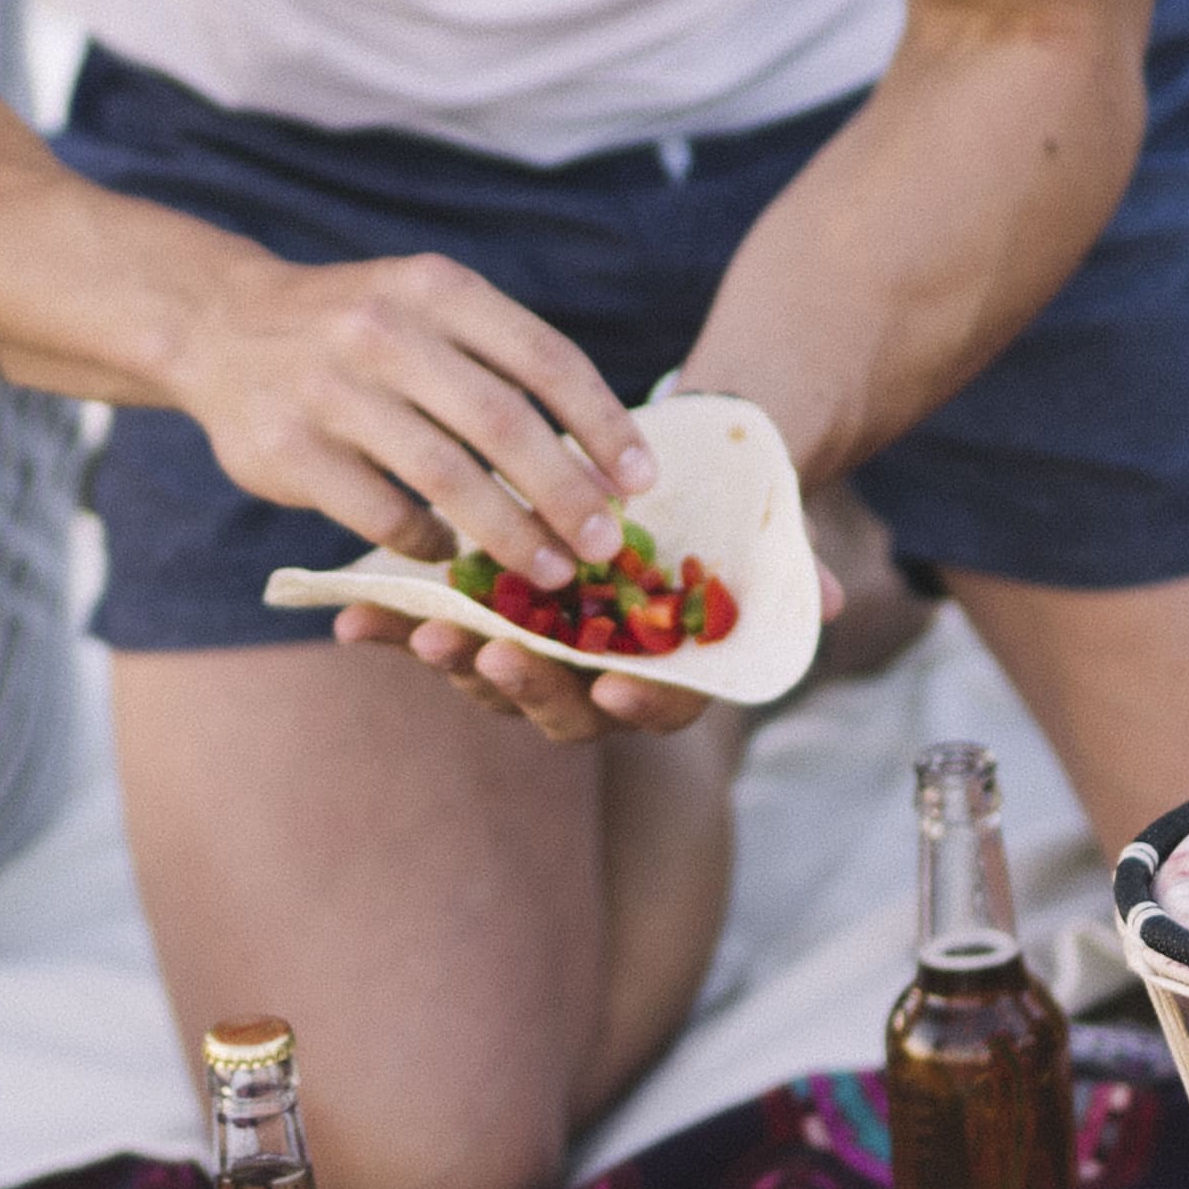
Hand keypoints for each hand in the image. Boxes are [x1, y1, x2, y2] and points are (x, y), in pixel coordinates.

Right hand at [178, 238, 650, 580]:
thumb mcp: (424, 307)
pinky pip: (382, 514)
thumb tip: (606, 458)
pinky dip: (427, 541)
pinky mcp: (291, 451)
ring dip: (510, 534)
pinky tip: (445, 550)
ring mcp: (331, 391)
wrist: (218, 325)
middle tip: (607, 546)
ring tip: (550, 573)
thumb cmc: (353, 328)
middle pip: (503, 423)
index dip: (603, 426)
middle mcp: (384, 330)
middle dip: (567, 493)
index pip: (544, 359)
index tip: (642, 481)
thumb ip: (500, 363)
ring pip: (447, 478)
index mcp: (436, 288)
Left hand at [350, 527, 852, 751]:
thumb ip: (790, 572)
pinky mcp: (473, 629)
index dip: (641, 700)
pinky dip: (393, 629)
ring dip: (452, 659)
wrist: (653, 482)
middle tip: (493, 655)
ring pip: (490, 677)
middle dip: (524, 683)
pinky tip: (350, 619)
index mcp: (666, 672)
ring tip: (418, 629)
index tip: (616, 682)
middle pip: (560, 705)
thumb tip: (838, 599)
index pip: (659, 706)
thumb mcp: (756, 534)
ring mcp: (530, 660)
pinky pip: (431, 638)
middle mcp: (594, 682)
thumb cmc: (711, 516)